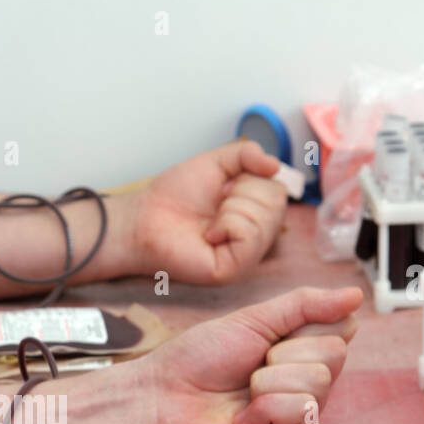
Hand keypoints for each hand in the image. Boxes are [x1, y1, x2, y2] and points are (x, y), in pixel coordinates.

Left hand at [123, 141, 288, 284]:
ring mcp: (247, 255)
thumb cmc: (175, 196)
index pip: (279, 189)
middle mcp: (256, 235)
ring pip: (265, 219)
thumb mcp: (216, 163)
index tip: (222, 187)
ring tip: (209, 221)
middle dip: (242, 192)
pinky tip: (209, 234)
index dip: (250, 179)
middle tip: (215, 203)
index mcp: (255, 212)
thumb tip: (276, 165)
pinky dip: (228, 225)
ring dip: (232, 209)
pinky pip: (251, 238)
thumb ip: (247, 155)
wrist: (144, 217)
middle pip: (277, 203)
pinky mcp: (234, 269)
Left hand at [135, 287, 361, 423]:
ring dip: (269, 382)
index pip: (340, 330)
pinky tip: (242, 421)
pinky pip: (304, 413)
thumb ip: (305, 306)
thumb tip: (356, 295)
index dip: (302, 327)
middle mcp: (305, 388)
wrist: (160, 398)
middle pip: (335, 355)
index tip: (266, 339)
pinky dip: (266, 408)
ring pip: (320, 382)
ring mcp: (298, 421)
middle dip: (283, 354)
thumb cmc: (197, 360)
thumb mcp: (253, 320)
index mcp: (300, 355)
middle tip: (249, 369)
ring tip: (242, 395)